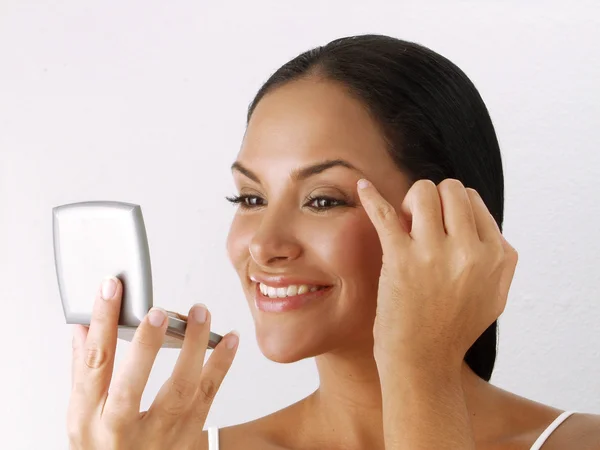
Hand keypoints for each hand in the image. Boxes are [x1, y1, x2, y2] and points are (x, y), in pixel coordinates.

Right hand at [67, 276, 238, 449]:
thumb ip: (83, 371)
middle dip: (145, 346)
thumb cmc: (104, 448)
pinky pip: (208, 396)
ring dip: (193, 347)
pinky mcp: (187, 435)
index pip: (95, 363)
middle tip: (157, 311)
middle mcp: (121, 429)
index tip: (111, 288)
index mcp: (88, 418)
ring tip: (200, 313)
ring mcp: (158, 435)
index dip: (102, 322)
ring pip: (180, 390)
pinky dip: (221, 365)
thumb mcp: (81, 416)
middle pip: (132, 386)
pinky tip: (230, 339)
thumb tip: (82, 326)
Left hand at [357, 178, 517, 370]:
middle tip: (418, 224)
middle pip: (451, 189)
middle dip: (432, 198)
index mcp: (497, 256)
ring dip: (409, 200)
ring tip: (402, 224)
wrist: (422, 363)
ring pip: (423, 191)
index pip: (473, 201)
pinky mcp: (400, 260)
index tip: (438, 229)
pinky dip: (371, 196)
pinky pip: (384, 213)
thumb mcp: (495, 295)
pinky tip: (362, 186)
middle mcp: (471, 251)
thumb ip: (498, 257)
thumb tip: (481, 219)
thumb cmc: (453, 329)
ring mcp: (435, 254)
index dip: (451, 209)